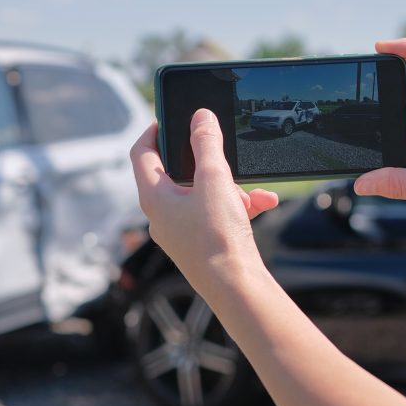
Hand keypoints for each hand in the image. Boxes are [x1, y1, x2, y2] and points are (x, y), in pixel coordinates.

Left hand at [130, 109, 279, 300]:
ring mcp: (180, 232)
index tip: (168, 117)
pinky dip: (237, 206)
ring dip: (228, 186)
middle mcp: (161, 215)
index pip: (141, 153)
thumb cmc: (217, 237)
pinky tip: (263, 202)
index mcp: (153, 197)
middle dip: (205, 162)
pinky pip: (216, 214)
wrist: (236, 288)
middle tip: (220, 150)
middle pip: (175, 173)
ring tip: (251, 191)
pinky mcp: (200, 244)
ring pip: (201, 195)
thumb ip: (206, 143)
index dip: (153, 130)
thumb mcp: (214, 179)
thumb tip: (200, 117)